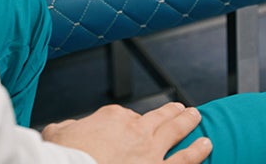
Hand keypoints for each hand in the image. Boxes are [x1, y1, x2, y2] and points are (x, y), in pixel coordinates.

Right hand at [42, 102, 210, 163]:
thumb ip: (66, 128)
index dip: (130, 122)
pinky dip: (197, 152)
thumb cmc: (65, 156)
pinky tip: (207, 146)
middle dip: (171, 112)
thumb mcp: (58, 133)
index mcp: (112, 118)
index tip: (131, 125)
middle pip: (158, 117)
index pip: (126, 117)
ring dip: (188, 123)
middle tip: (181, 107)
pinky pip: (184, 160)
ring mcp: (150, 151)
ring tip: (197, 117)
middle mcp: (136, 129)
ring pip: (175, 132)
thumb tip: (63, 128)